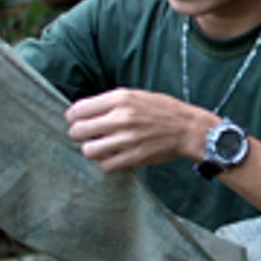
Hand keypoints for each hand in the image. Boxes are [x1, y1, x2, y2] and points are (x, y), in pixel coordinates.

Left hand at [65, 89, 211, 172]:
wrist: (188, 128)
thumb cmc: (162, 110)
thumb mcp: (135, 95)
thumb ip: (110, 102)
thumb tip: (83, 112)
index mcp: (120, 99)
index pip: (78, 110)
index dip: (73, 117)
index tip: (76, 121)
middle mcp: (121, 118)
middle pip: (78, 131)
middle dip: (78, 134)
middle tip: (87, 136)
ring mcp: (128, 139)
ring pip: (89, 151)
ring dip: (92, 150)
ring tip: (101, 148)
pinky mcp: (135, 157)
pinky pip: (106, 165)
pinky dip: (106, 163)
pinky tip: (113, 157)